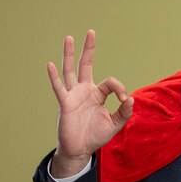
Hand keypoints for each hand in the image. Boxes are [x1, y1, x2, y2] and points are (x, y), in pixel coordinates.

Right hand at [47, 30, 133, 176]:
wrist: (80, 149)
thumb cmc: (95, 136)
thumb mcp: (114, 125)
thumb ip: (124, 113)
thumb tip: (130, 99)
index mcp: (97, 94)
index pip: (110, 82)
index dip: (119, 88)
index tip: (124, 99)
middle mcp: (84, 91)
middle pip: (86, 65)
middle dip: (88, 49)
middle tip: (91, 32)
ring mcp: (73, 96)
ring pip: (70, 71)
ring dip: (69, 54)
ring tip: (69, 38)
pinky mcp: (65, 104)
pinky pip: (59, 88)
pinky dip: (54, 77)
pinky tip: (50, 64)